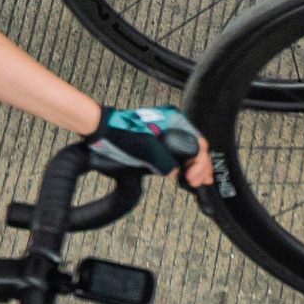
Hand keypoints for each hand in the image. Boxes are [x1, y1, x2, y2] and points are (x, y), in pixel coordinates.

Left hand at [89, 105, 209, 182]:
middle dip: (201, 166)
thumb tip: (174, 172)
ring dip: (195, 166)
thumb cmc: (120, 134)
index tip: (193, 179)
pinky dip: (184, 164)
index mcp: (173, 120)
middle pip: (196, 146)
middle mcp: (173, 124)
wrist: (101, 131)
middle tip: (200, 182)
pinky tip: (185, 174)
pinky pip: (177, 152)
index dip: (200, 164)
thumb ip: (164, 162)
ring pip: (188, 150)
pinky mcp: (158, 141)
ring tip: (195, 181)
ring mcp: (166, 132)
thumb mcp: (146, 149)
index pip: (198, 143)